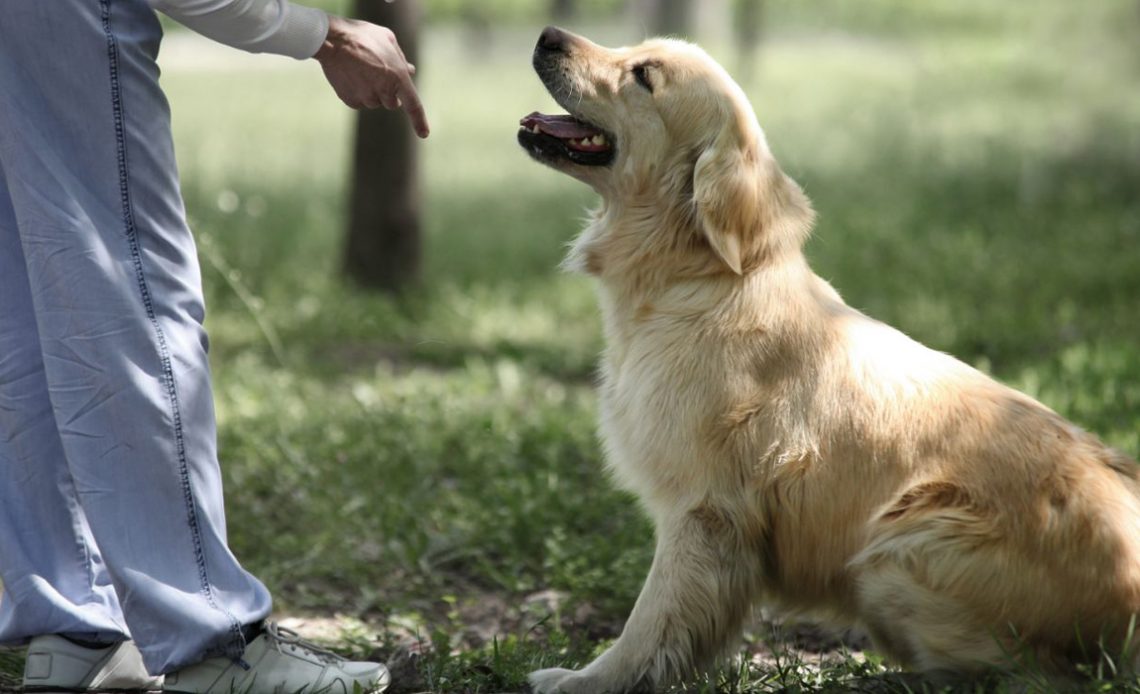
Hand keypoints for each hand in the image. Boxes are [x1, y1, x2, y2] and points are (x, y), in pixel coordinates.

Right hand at [314, 15, 429, 137]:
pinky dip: (357, 92)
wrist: (331, 40)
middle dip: (389, 93)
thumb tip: (410, 71)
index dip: (419, 121)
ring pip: (374, 102)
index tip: (424, 134)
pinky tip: (350, 75)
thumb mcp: (387, 39)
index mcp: (398, 77)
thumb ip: (400, 59)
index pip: (413, 105)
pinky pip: (359, 102)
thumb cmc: (362, 35)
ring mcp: (366, 98)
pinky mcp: (351, 101)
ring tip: (360, 69)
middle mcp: (384, 91)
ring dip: (372, 91)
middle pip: (392, 103)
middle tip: (378, 73)